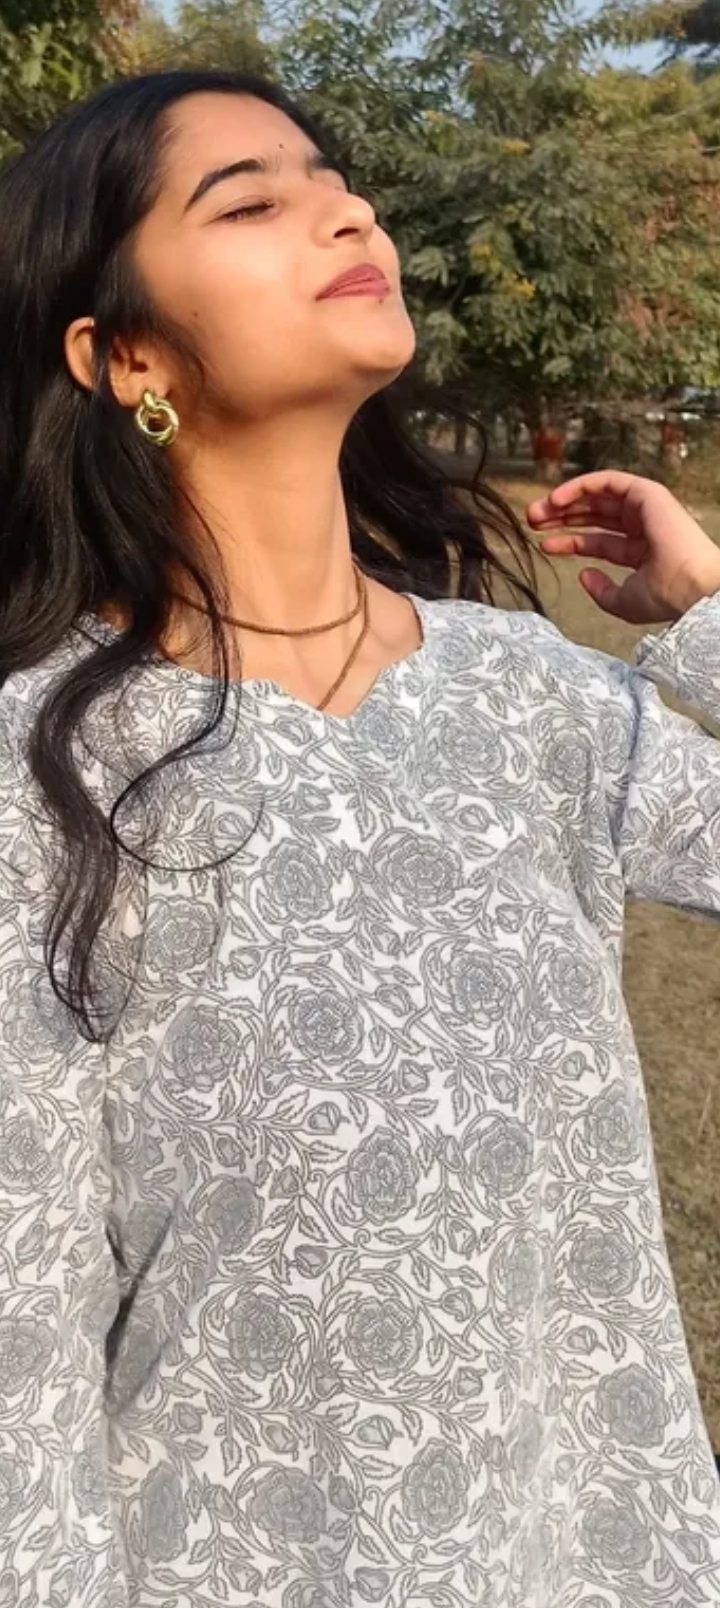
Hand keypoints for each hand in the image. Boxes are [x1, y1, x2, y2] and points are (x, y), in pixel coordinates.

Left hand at [526, 470, 719, 624]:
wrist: (689, 588)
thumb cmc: (664, 597)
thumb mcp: (622, 602)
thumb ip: (601, 592)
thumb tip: (583, 575)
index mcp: (640, 551)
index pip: (597, 541)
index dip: (568, 541)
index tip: (544, 545)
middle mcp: (642, 527)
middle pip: (594, 516)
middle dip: (562, 517)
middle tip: (533, 521)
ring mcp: (645, 509)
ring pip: (598, 497)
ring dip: (565, 500)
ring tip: (537, 511)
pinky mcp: (647, 494)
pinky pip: (608, 482)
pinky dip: (581, 486)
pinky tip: (556, 499)